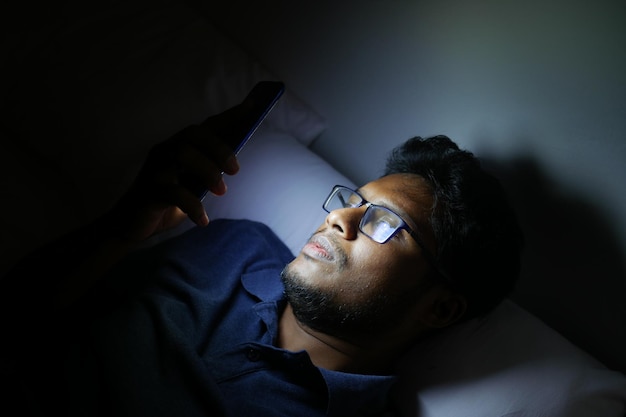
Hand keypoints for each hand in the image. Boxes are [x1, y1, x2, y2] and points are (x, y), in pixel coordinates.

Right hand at [109, 105, 244, 241]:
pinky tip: (203, 220)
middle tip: (235, 170)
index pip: (205, 126)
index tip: (253, 107)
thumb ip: (207, 171)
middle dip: (218, 149)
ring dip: (208, 171)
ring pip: (182, 154)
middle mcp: (165, 152)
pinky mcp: (148, 191)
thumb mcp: (192, 184)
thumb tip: (233, 163)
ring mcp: (154, 170)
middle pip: (192, 135)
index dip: (228, 116)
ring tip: (221, 192)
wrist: (130, 225)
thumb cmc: (167, 201)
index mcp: (178, 147)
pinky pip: (173, 192)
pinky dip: (193, 206)